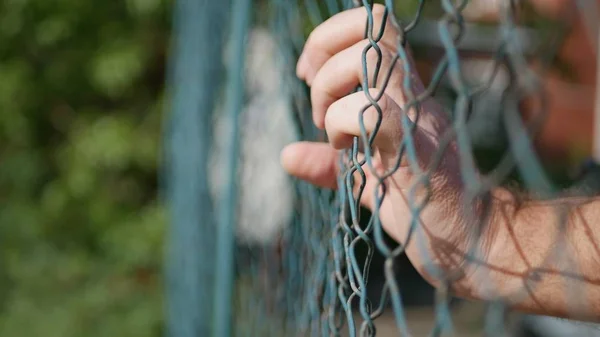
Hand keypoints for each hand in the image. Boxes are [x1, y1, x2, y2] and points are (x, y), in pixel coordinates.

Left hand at [280, 5, 484, 288]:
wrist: (471, 239)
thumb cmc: (423, 205)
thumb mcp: (364, 178)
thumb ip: (328, 163)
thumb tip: (285, 155)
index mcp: (402, 92)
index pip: (372, 25)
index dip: (329, 38)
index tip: (307, 74)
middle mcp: (412, 92)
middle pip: (371, 25)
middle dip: (324, 53)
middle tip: (317, 104)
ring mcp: (417, 116)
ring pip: (369, 57)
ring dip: (330, 88)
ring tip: (328, 127)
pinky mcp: (416, 148)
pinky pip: (373, 110)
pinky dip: (342, 123)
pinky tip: (345, 149)